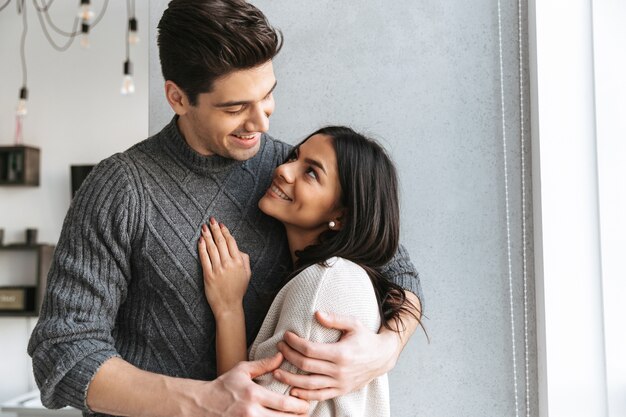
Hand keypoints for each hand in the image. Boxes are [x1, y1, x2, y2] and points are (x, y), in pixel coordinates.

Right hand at [195, 353, 309, 415]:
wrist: (200, 405)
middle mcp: (251, 412)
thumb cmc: (223, 386)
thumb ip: (263, 365)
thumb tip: (281, 356)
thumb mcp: (242, 371)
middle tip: (305, 413)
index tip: (306, 404)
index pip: (284, 404)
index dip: (300, 406)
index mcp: (253, 395)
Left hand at [198, 218, 250, 316]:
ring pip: (211, 248)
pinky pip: (204, 258)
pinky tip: (200, 241)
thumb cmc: (238, 290)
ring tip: (204, 227)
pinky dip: (201, 248)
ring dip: (207, 236)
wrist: (229, 305)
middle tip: (211, 220)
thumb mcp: (247, 274)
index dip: (225, 232)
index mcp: (239, 262)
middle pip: (220, 242)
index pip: (231, 242)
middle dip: (215, 229)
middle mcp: (228, 264)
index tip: (221, 224)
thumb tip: (238, 249)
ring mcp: (217, 269)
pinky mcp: (208, 275)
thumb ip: (244, 260)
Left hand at [273, 311, 399, 400]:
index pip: (310, 349)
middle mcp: (339, 370)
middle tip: (279, 348)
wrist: (382, 357)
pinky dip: (305, 395)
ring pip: (309, 384)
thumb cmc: (366, 338)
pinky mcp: (341, 391)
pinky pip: (320, 396)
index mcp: (341, 353)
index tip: (286, 336)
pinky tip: (292, 390)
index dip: (295, 343)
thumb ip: (335, 319)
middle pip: (306, 365)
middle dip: (289, 356)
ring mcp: (340, 383)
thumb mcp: (354, 323)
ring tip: (276, 372)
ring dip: (290, 379)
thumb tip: (317, 313)